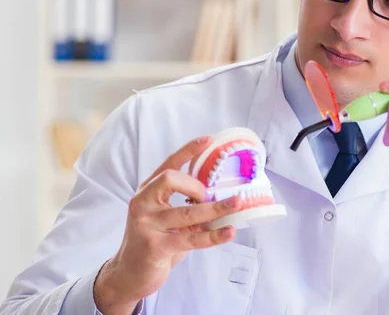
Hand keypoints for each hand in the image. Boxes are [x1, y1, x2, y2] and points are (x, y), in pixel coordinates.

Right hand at [93, 136, 242, 314]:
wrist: (128, 274)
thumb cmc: (154, 240)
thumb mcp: (164, 216)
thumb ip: (184, 203)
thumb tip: (219, 193)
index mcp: (147, 192)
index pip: (168, 164)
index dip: (188, 150)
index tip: (209, 140)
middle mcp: (143, 203)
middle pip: (170, 179)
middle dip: (197, 185)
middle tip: (209, 195)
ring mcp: (147, 225)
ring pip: (186, 212)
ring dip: (215, 208)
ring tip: (235, 204)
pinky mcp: (156, 247)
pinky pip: (191, 238)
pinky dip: (214, 235)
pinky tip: (229, 231)